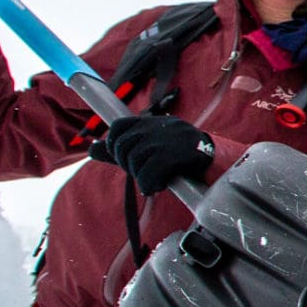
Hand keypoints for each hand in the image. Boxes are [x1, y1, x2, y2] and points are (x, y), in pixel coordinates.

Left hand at [90, 114, 214, 196]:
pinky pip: (148, 174)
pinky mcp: (172, 155)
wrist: (215, 158)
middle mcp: (156, 126)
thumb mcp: (150, 146)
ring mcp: (164, 140)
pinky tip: (160, 185)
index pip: (118, 127)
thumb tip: (90, 149)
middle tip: (146, 172)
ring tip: (157, 179)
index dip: (114, 145)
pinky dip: (150, 185)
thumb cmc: (180, 154)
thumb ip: (120, 148)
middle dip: (130, 166)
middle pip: (123, 148)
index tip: (125, 158)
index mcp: (150, 122)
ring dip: (143, 177)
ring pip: (134, 163)